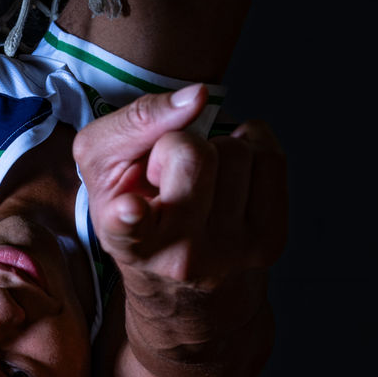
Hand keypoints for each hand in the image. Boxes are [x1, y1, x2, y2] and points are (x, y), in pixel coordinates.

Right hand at [72, 84, 287, 298]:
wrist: (180, 280)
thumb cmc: (135, 204)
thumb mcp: (106, 166)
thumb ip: (135, 123)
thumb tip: (196, 96)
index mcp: (127, 241)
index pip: (126, 228)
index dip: (128, 215)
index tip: (131, 209)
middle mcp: (179, 256)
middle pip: (194, 154)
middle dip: (181, 143)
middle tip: (169, 172)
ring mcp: (230, 253)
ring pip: (237, 151)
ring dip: (218, 148)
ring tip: (201, 180)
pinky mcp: (269, 242)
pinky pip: (271, 158)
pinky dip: (252, 149)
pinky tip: (230, 177)